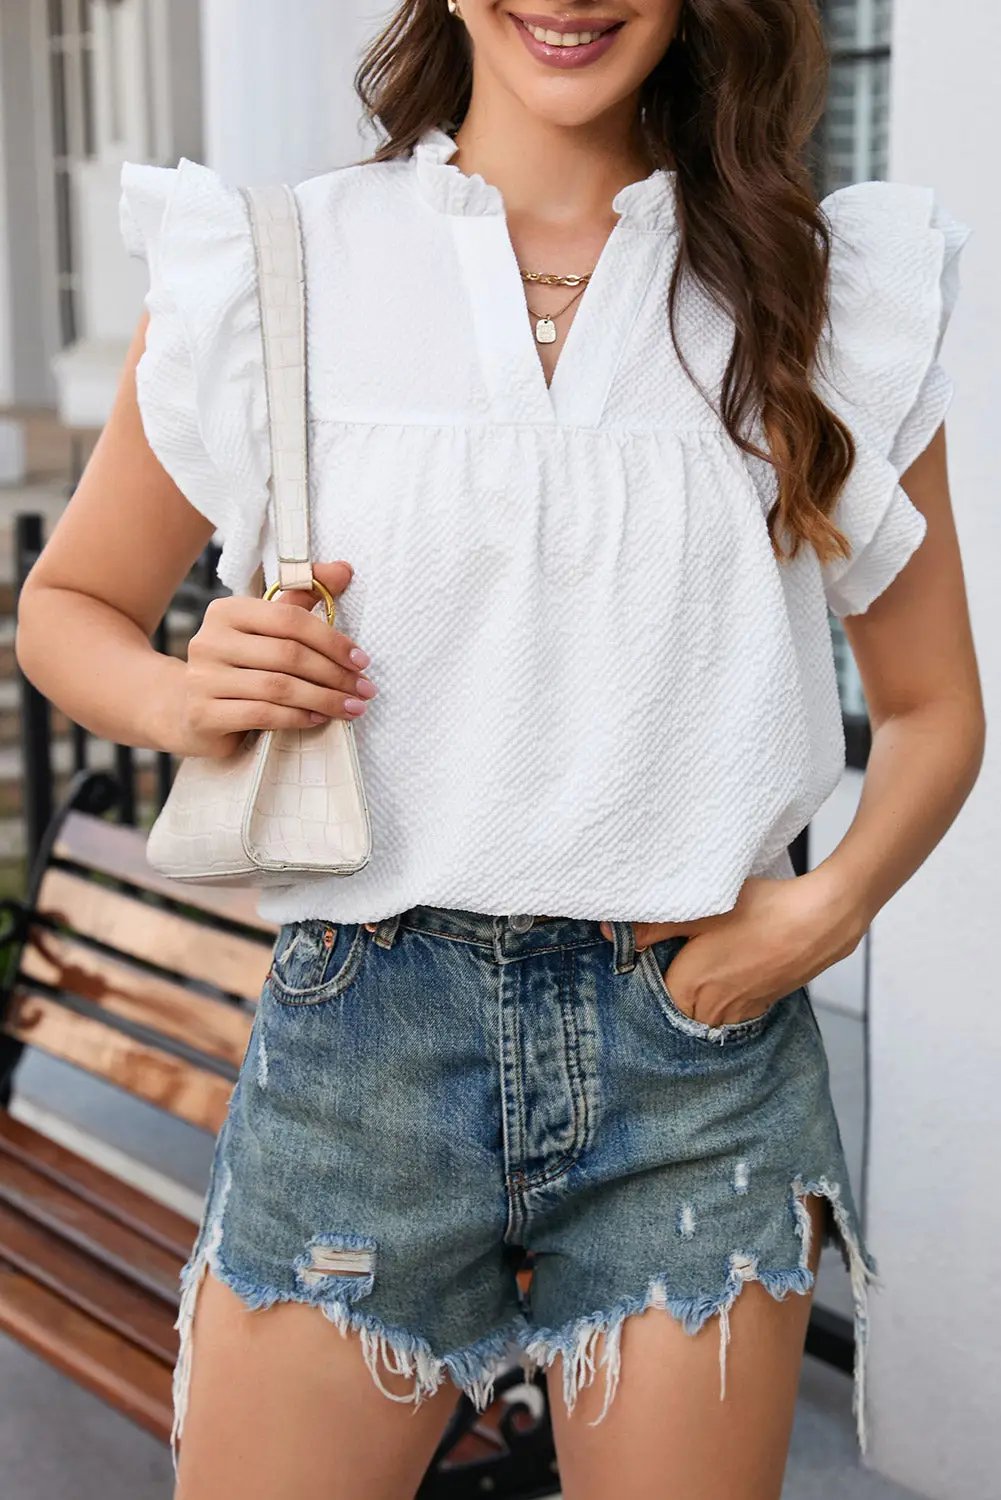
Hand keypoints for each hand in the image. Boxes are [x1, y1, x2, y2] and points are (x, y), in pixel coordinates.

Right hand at [175, 560, 376, 758]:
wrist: (184, 709)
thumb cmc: (238, 665)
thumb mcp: (266, 628)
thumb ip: (302, 597)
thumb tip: (344, 569)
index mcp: (227, 611)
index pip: (289, 619)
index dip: (331, 639)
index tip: (361, 660)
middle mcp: (210, 641)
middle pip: (288, 655)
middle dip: (335, 674)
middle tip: (364, 689)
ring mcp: (203, 679)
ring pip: (279, 687)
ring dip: (324, 699)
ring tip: (351, 706)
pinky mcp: (204, 714)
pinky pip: (263, 715)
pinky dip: (298, 717)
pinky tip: (318, 718)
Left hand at [600, 872, 866, 1026]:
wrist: (820, 920)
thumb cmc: (759, 911)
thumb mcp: (699, 911)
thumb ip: (653, 925)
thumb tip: (611, 933)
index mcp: (688, 989)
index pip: (650, 995)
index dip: (647, 973)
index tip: (647, 955)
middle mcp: (710, 1010)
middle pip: (676, 1005)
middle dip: (671, 984)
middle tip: (675, 953)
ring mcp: (739, 1012)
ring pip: (704, 1009)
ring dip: (700, 991)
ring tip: (705, 957)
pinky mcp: (762, 1005)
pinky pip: (730, 1008)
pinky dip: (725, 992)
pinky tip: (732, 964)